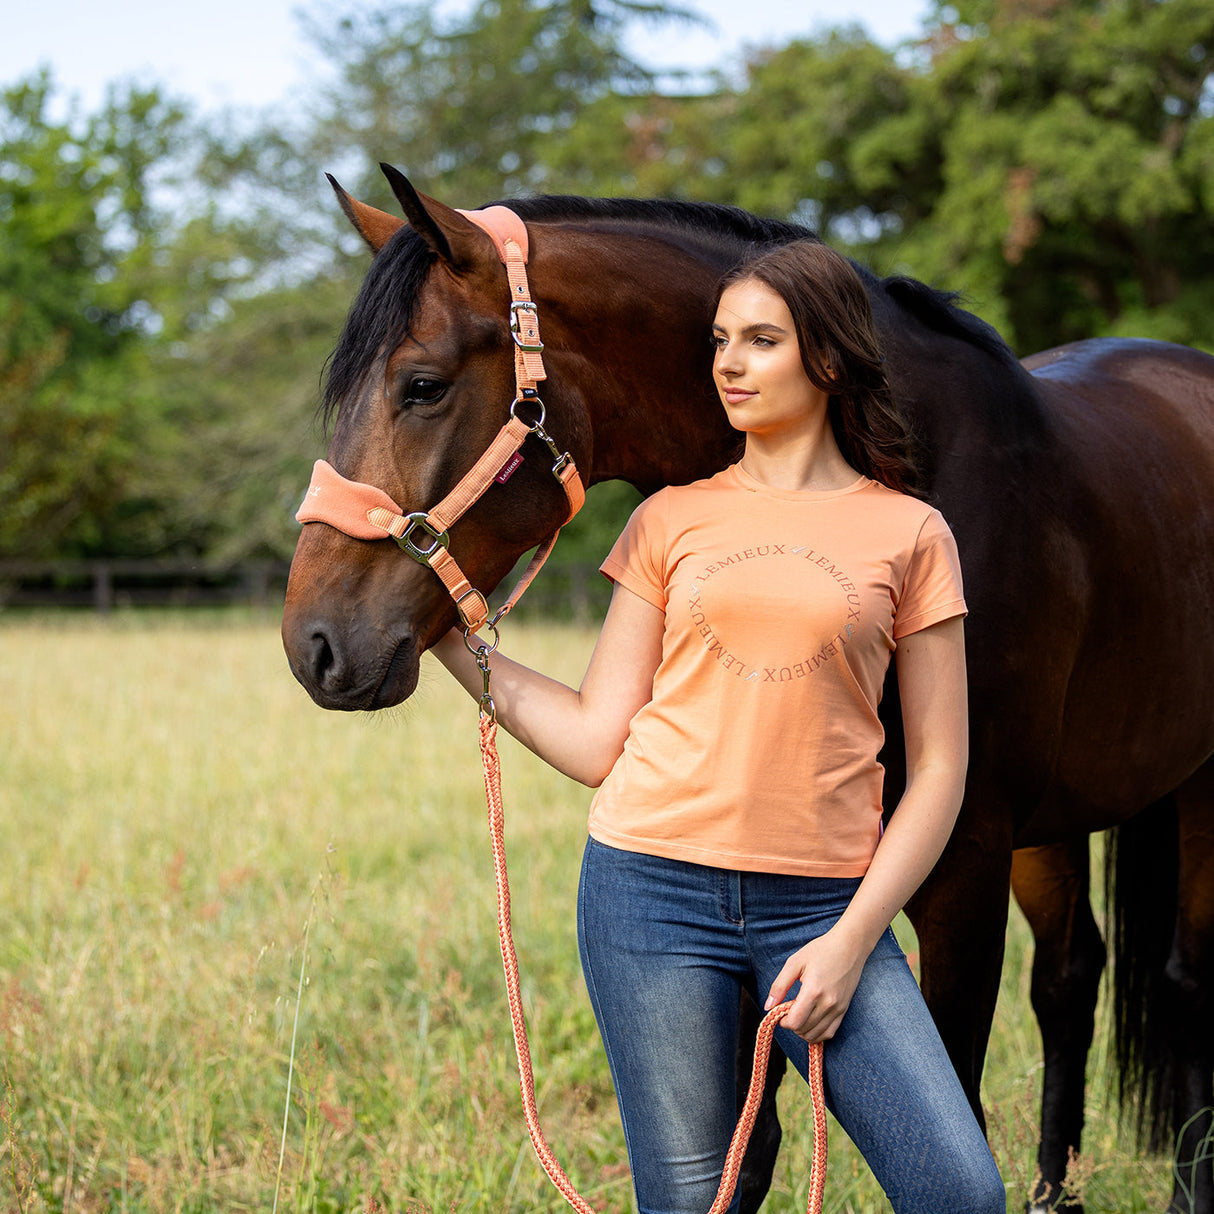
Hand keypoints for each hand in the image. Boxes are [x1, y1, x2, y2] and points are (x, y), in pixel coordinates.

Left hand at [764, 928, 866, 1043]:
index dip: (783, 1021)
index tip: (779, 1011)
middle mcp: (828, 1003)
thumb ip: (779, 986)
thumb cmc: (820, 950)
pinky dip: (817, 1033)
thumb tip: (768, 1006)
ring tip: (798, 1015)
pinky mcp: (844, 1010)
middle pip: (804, 1030)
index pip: (795, 1022)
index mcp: (813, 991)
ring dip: (803, 1031)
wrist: (849, 946)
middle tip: (788, 1010)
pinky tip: (810, 1021)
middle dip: (791, 1024)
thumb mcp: (795, 962)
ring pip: (816, 1035)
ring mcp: (838, 1009)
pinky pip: (829, 1033)